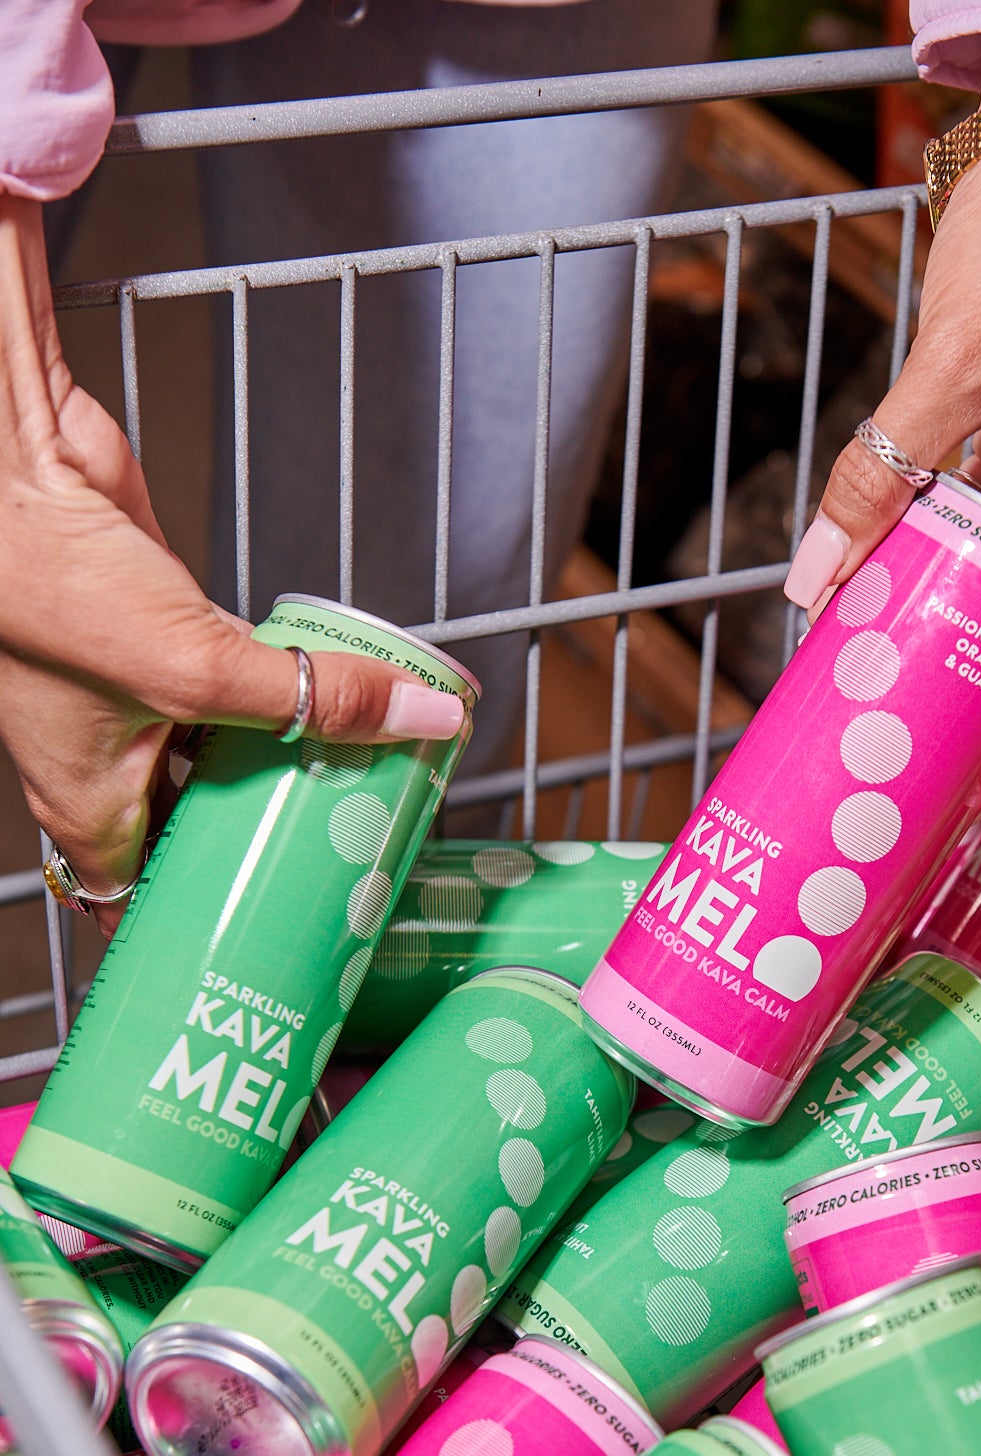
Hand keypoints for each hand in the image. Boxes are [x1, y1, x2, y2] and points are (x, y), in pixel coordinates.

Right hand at [0, 195, 469, 933]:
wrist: (14, 476)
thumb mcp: (199, 667)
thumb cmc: (46, 591)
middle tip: (346, 859)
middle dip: (272, 838)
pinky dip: (289, 687)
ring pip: (230, 749)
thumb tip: (425, 718)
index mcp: (89, 803)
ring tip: (366, 789)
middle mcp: (112, 757)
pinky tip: (345, 701)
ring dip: (292, 759)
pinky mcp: (170, 627)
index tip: (262, 939)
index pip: (141, 899)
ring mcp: (141, 692)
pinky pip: (242, 677)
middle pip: (204, 824)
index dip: (197, 924)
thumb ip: (315, 696)